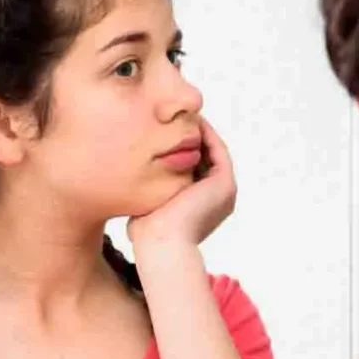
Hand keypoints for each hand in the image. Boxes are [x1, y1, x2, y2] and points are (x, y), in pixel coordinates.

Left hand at [127, 118, 236, 248]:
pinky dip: (205, 134)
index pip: (197, 169)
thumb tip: (133, 178)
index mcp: (205, 205)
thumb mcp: (148, 206)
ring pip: (214, 151)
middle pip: (207, 158)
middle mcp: (219, 197)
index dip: (183, 148)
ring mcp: (225, 190)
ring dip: (200, 132)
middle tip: (174, 116)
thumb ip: (148, 191)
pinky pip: (217, 150)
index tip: (165, 130)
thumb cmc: (147, 231)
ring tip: (180, 114)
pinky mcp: (224, 183)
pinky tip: (187, 121)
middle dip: (192, 137)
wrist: (160, 243)